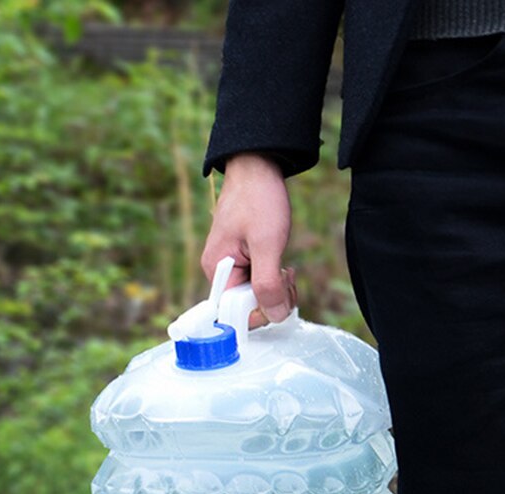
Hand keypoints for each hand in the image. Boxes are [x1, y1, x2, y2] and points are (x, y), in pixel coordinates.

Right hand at [201, 153, 296, 326]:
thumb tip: (274, 315)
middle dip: (274, 298)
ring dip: (279, 289)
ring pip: (259, 297)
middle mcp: (220, 272)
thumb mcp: (266, 244)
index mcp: (217, 271)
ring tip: (287, 268)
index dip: (263, 312)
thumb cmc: (258, 199)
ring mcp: (233, 267)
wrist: (258, 167)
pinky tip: (284, 266)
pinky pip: (262, 283)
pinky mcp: (245, 261)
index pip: (236, 314)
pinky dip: (277, 279)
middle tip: (287, 275)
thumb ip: (268, 283)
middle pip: (249, 308)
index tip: (281, 295)